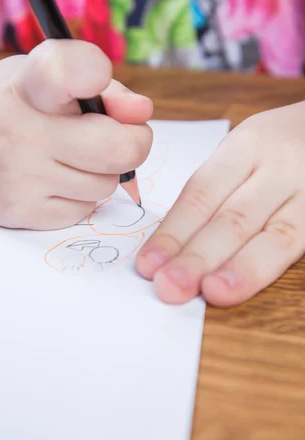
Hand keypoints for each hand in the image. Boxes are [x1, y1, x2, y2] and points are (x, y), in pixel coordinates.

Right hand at [0, 40, 152, 229]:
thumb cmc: (9, 100)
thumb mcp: (45, 72)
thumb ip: (103, 87)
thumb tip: (142, 112)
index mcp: (31, 84)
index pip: (66, 71)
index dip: (91, 73)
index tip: (96, 78)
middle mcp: (23, 131)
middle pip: (118, 150)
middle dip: (133, 144)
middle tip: (116, 136)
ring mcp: (19, 177)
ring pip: (105, 186)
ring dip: (101, 172)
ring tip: (71, 156)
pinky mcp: (18, 212)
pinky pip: (83, 211)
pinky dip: (80, 196)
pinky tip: (54, 179)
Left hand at [136, 104, 304, 305]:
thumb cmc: (283, 146)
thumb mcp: (248, 148)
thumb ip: (218, 190)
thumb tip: (173, 246)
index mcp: (246, 146)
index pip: (202, 193)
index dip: (174, 232)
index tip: (148, 265)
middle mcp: (280, 167)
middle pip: (234, 217)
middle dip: (198, 256)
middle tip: (168, 287)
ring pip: (277, 235)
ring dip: (241, 269)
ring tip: (213, 293)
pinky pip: (300, 243)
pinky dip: (271, 267)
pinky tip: (250, 285)